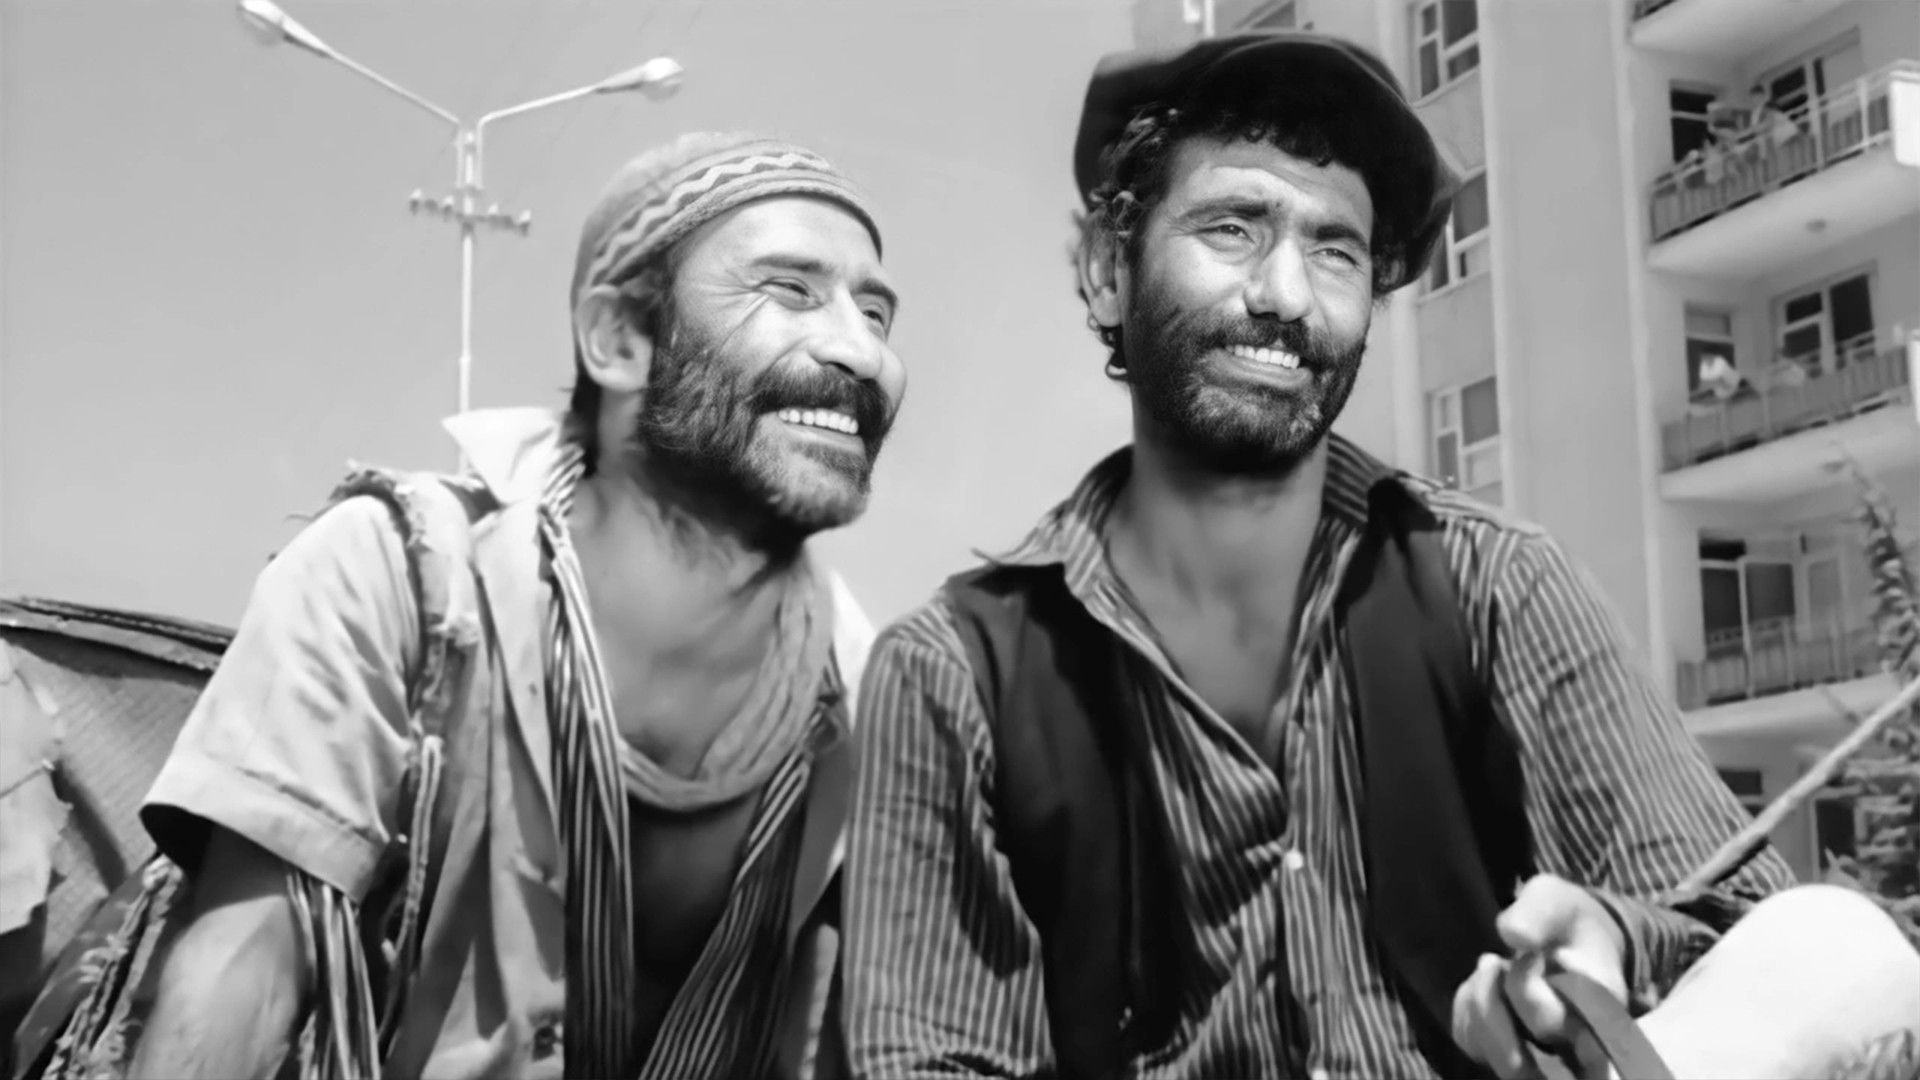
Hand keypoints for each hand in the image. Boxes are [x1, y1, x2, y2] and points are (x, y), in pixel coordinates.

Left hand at [1451, 874, 1629, 1079]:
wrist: (1568, 934)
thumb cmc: (1564, 918)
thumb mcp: (1555, 898)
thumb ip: (1538, 911)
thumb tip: (1512, 935)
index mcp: (1600, 1006)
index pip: (1555, 1025)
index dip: (1525, 990)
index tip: (1525, 953)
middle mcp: (1578, 1045)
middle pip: (1519, 1063)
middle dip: (1489, 1003)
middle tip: (1491, 960)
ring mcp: (1548, 1055)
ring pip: (1495, 1062)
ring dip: (1476, 1009)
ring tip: (1489, 967)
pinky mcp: (1515, 1052)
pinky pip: (1475, 1048)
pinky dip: (1466, 1013)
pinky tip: (1480, 986)